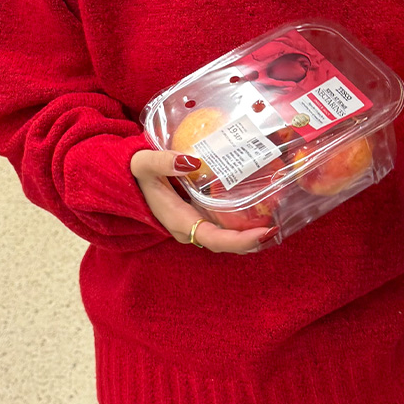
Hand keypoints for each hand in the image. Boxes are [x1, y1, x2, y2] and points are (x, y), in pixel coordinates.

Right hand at [130, 150, 275, 254]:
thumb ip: (162, 162)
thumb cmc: (136, 173)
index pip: (214, 239)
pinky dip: (241, 222)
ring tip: (275, 221)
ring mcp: (195, 223)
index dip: (240, 240)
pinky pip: (223, 225)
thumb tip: (192, 161)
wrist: (127, 179)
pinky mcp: (199, 214)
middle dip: (251, 240)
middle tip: (277, 226)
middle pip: (225, 242)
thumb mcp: (143, 164)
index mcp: (179, 221)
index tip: (264, 233)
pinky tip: (259, 209)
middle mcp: (190, 228)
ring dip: (249, 233)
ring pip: (226, 236)